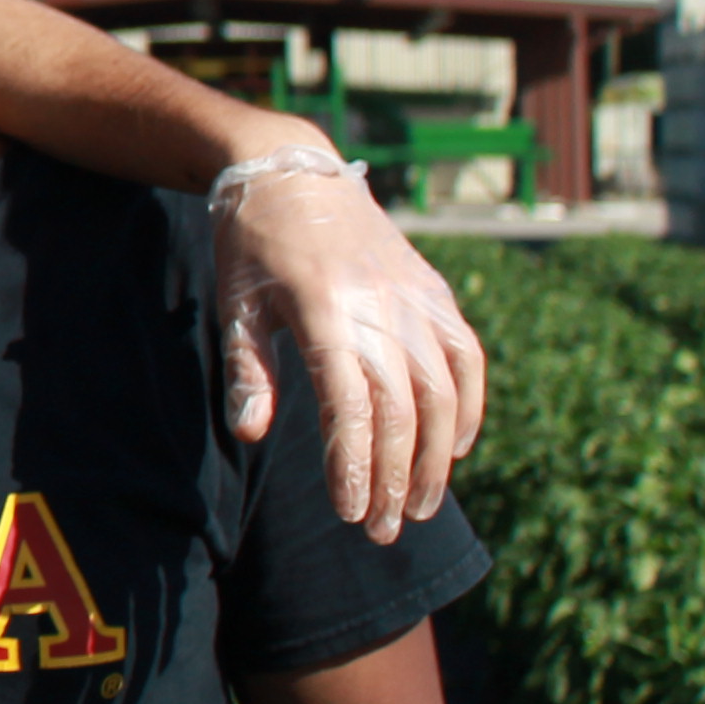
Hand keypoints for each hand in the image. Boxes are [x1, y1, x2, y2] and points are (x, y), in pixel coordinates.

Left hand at [208, 150, 488, 535]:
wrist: (293, 172)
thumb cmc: (253, 245)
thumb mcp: (235, 304)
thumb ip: (248, 370)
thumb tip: (252, 434)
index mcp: (326, 310)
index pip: (350, 405)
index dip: (353, 463)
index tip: (349, 512)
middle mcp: (381, 307)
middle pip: (401, 410)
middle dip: (392, 478)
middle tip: (381, 530)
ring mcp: (416, 299)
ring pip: (443, 393)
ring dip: (436, 457)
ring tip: (417, 506)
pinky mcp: (435, 293)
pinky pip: (467, 358)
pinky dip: (469, 407)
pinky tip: (457, 449)